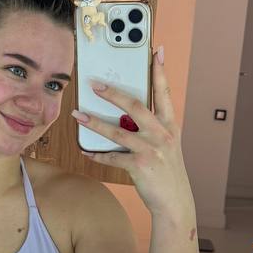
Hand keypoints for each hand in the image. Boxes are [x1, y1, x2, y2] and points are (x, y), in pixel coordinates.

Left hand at [71, 44, 189, 217]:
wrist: (175, 202)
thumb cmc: (167, 171)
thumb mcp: (166, 145)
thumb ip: (151, 128)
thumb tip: (125, 115)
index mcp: (169, 125)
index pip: (163, 92)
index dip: (159, 71)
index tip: (155, 51)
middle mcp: (161, 134)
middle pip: (135, 106)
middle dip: (113, 93)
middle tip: (95, 84)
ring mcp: (150, 150)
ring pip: (117, 131)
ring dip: (94, 122)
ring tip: (77, 115)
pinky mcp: (139, 166)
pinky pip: (112, 157)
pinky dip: (97, 154)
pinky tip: (86, 151)